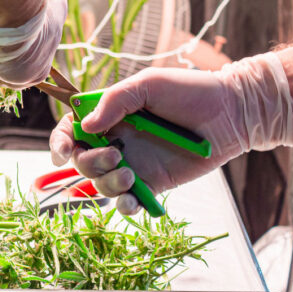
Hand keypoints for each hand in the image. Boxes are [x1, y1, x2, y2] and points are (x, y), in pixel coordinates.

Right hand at [49, 53, 292, 213]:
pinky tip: (132, 200)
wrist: (231, 112)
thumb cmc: (189, 91)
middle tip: (116, 154)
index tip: (64, 151)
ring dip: (107, 183)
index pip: (72, 131)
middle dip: (89, 162)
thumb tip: (85, 126)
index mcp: (109, 116)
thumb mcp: (147, 85)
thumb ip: (114, 101)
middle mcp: (116, 141)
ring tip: (130, 175)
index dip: (60, 142)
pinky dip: (125, 206)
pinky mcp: (153, 184)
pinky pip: (129, 202)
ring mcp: (134, 164)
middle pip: (82, 161)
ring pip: (101, 184)